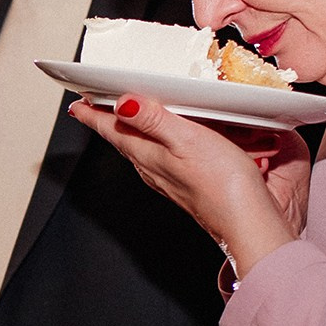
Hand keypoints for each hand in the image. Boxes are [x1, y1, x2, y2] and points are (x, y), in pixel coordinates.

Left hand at [69, 97, 306, 275]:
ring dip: (131, 131)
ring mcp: (169, 178)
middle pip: (122, 139)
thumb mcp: (186, 141)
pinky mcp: (187, 183)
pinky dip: (158, 142)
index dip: (93, 114)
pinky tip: (168, 140)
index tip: (78, 103)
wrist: (247, 222)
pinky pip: (163, 158)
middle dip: (107, 121)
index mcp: (148, 155)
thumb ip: (154, 120)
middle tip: (93, 106)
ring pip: (141, 150)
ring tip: (123, 117)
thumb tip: (124, 102)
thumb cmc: (221, 186)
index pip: (111, 130)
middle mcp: (153, 169)